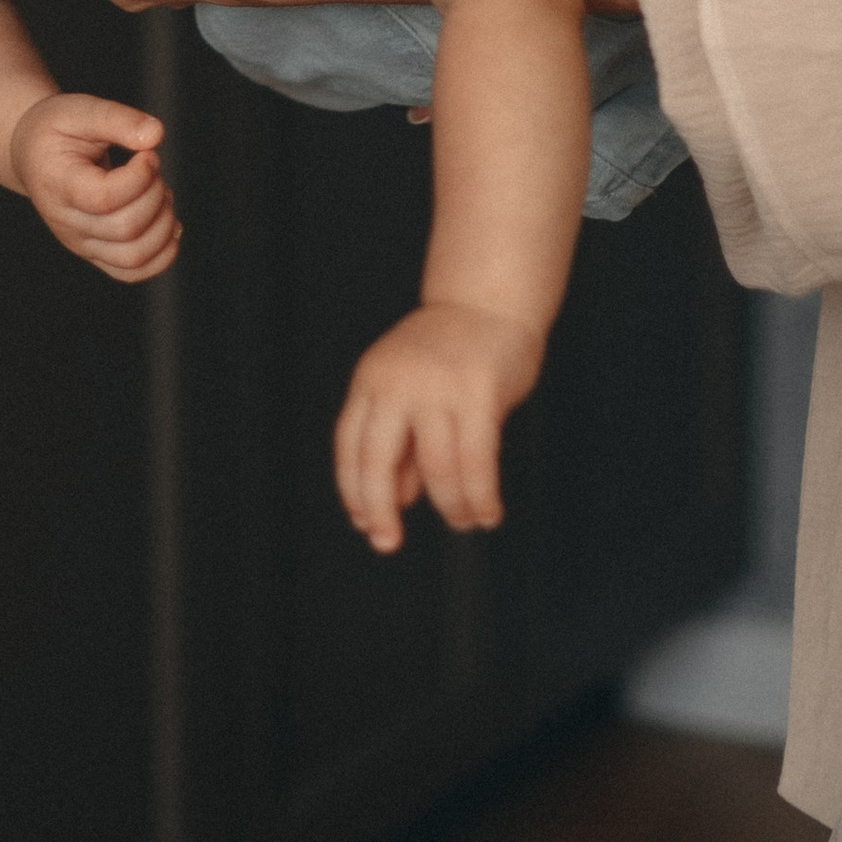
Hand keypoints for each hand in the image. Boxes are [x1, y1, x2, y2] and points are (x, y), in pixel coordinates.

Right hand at [8, 91, 180, 282]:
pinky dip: (161, 255)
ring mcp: (80, 242)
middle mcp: (67, 222)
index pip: (104, 198)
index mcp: (58, 184)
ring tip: (160, 192)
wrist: (33, 154)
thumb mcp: (80, 109)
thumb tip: (155, 134)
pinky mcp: (95, 252)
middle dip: (154, 194)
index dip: (139, 177)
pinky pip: (133, 272)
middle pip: (125, 229)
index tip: (147, 153)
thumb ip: (116, 118)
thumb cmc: (56, 130)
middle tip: (152, 165)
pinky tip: (168, 222)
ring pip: (133, 256)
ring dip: (163, 224)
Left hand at [333, 299, 545, 553]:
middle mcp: (397, 382)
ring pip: (435, 468)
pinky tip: (486, 511)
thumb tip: (397, 499)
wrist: (492, 300)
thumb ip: (402, 441)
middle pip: (377, 459)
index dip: (354, 491)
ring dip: (449, 506)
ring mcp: (437, 385)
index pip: (349, 445)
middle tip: (390, 541)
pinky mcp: (478, 392)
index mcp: (372, 379)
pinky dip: (481, 496)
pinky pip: (477, 461)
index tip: (365, 523)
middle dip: (381, 510)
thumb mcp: (412, 391)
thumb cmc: (452, 351)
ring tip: (463, 520)